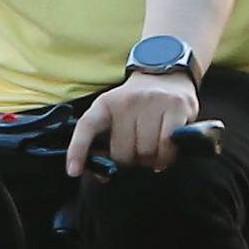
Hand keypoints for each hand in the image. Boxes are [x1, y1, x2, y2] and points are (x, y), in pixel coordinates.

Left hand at [68, 66, 204, 175]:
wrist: (167, 73)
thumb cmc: (138, 104)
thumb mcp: (115, 113)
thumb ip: (104, 142)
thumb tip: (103, 175)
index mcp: (106, 103)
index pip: (87, 126)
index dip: (77, 150)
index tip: (73, 171)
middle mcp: (128, 101)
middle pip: (123, 152)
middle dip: (130, 161)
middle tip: (137, 153)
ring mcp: (153, 102)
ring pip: (146, 152)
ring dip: (150, 161)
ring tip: (152, 152)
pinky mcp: (176, 107)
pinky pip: (167, 146)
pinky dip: (166, 157)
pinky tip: (165, 154)